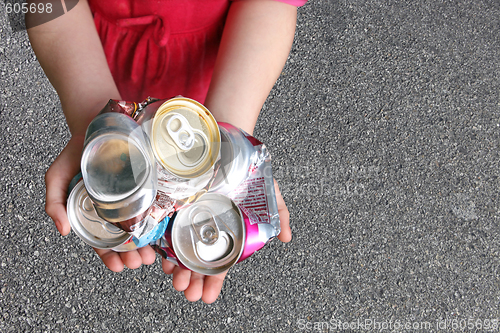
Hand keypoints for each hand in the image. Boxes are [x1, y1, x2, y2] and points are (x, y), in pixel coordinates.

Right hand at [45, 135, 155, 270]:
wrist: (97, 125)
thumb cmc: (76, 153)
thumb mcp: (57, 176)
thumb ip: (54, 202)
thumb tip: (62, 230)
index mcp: (94, 212)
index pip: (101, 241)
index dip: (109, 256)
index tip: (118, 266)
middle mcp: (115, 208)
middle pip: (125, 238)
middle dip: (131, 254)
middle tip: (138, 261)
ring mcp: (133, 198)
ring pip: (142, 227)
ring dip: (147, 244)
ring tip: (151, 254)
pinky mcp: (147, 186)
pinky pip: (155, 206)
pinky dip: (159, 221)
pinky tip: (163, 232)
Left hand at [161, 179, 290, 302]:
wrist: (230, 144)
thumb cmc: (249, 169)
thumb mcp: (270, 193)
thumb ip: (279, 215)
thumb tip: (287, 238)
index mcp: (226, 231)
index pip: (219, 261)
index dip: (213, 281)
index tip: (207, 296)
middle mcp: (207, 226)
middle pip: (196, 260)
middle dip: (191, 280)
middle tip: (188, 292)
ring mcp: (189, 216)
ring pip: (179, 248)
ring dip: (176, 268)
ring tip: (175, 280)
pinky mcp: (175, 203)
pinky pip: (165, 227)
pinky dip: (161, 245)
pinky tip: (160, 258)